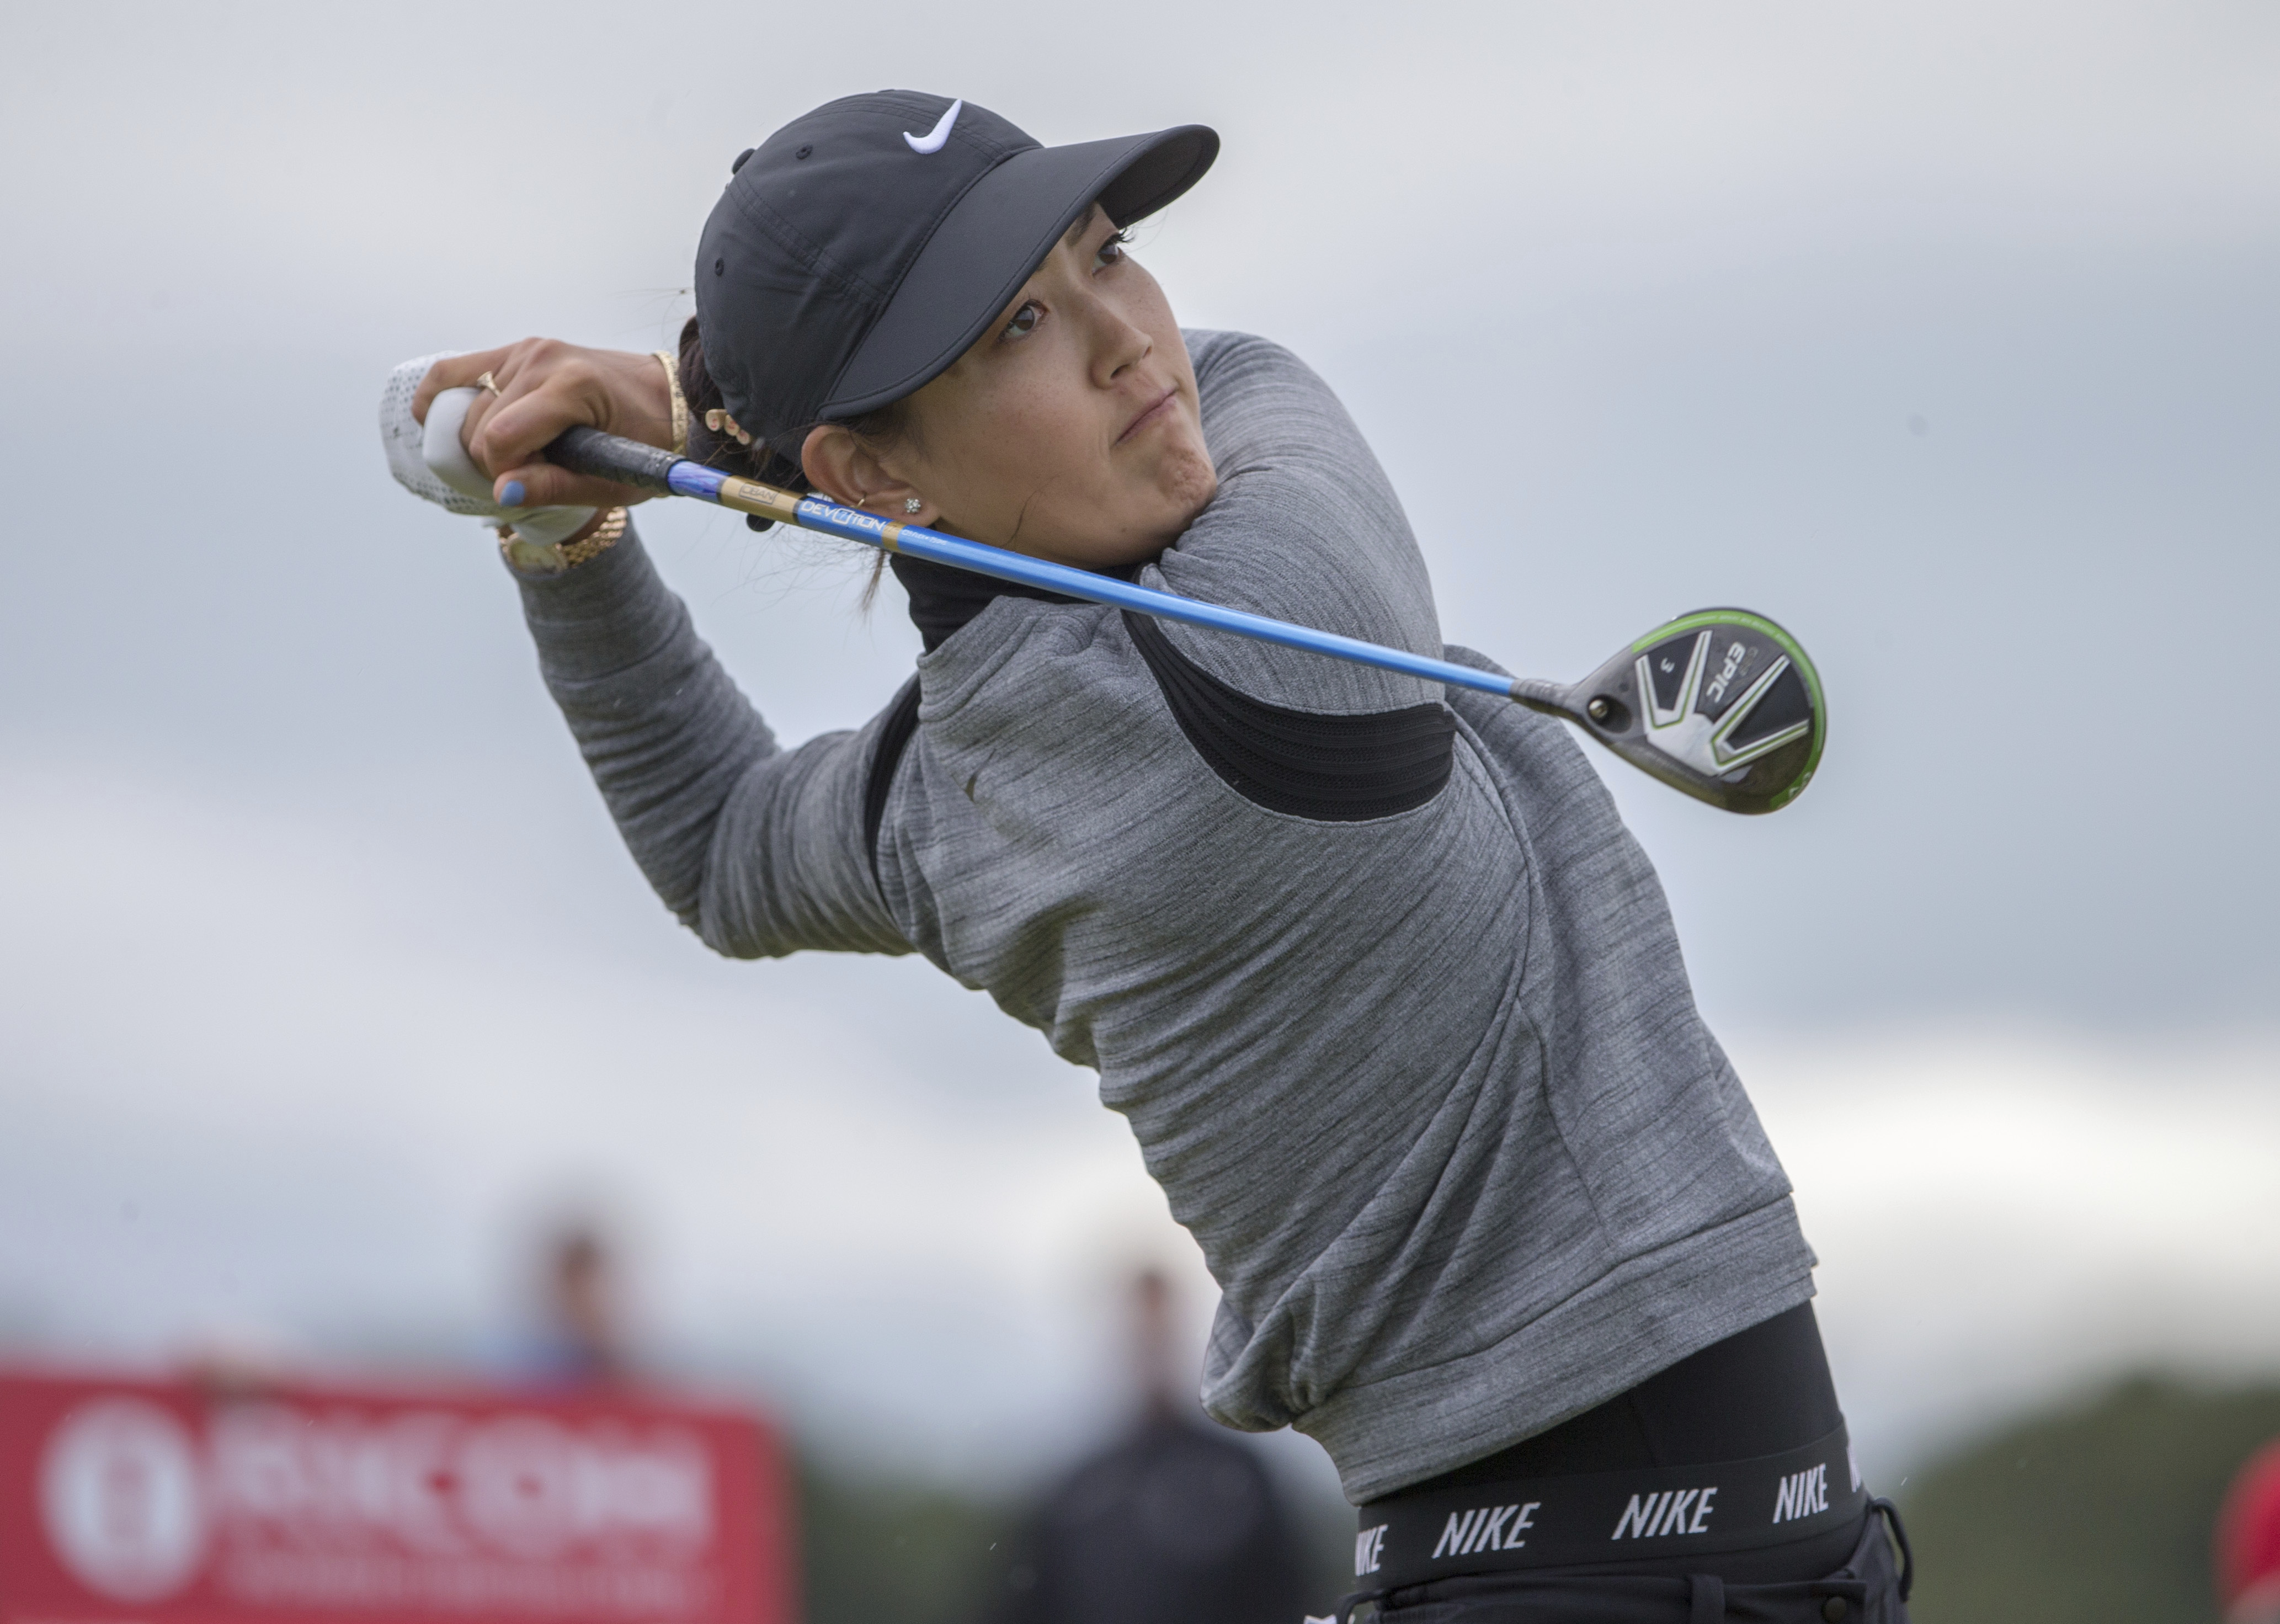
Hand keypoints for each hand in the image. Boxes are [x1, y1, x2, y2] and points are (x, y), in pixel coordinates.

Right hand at [413, 340, 673, 510]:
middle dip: (494, 462)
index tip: (532, 485)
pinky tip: (433, 421)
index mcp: (572, 386)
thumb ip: (554, 488)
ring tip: (519, 451)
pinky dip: (439, 400)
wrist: (667, 398)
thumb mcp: (613, 481)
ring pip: (463, 409)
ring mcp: (524, 350)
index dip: (504, 474)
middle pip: (477, 428)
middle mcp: (541, 359)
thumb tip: (500, 493)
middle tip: (534, 471)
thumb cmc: (647, 441)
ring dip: (478, 440)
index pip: (500, 438)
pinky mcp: (513, 351)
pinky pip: (452, 372)